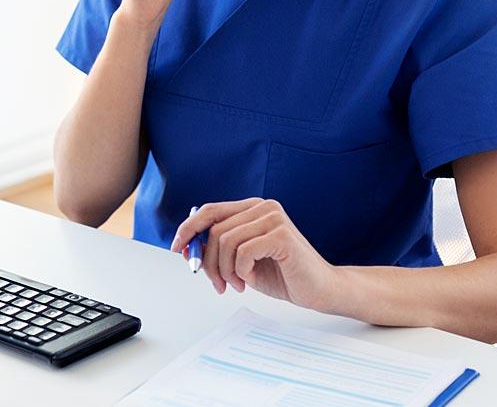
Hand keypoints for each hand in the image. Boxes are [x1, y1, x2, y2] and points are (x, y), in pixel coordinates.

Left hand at [170, 199, 340, 309]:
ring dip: (226, 270)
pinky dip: (241, 271)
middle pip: (214, 230)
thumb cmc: (284, 274)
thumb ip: (221, 248)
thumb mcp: (243, 260)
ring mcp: (274, 218)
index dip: (189, 229)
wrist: (320, 289)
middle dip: (209, 262)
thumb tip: (188, 247)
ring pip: (226, 241)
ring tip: (237, 284)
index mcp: (253, 208)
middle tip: (217, 284)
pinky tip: (252, 280)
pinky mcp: (282, 235)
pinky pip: (244, 252)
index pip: (210, 211)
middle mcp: (263, 207)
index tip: (177, 248)